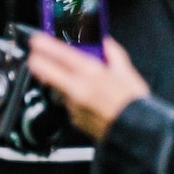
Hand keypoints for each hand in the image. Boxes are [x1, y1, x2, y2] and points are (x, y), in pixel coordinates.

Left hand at [26, 33, 149, 139]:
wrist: (137, 133)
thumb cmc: (135, 104)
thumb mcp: (128, 73)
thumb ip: (113, 54)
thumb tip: (105, 42)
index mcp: (92, 73)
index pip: (61, 54)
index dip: (45, 45)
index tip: (36, 40)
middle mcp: (78, 89)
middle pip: (45, 71)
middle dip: (38, 62)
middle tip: (37, 57)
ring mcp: (73, 105)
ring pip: (56, 88)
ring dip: (60, 82)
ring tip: (77, 82)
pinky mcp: (73, 119)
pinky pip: (67, 104)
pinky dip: (72, 99)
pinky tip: (87, 99)